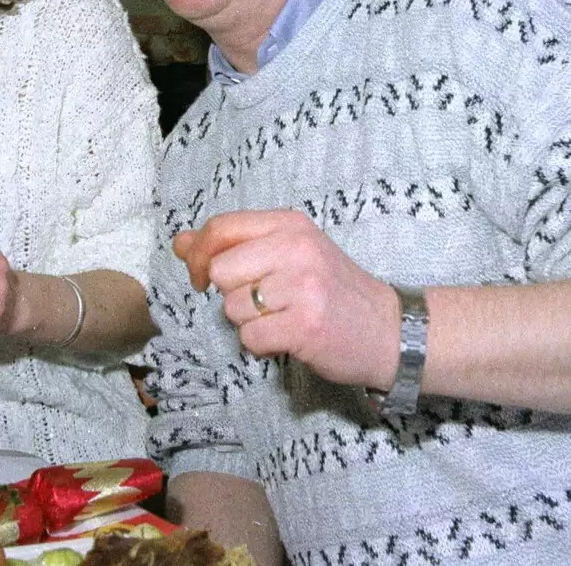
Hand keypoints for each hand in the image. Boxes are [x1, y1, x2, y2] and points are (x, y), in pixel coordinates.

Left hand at [174, 209, 401, 390]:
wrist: (390, 330)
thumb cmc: (332, 291)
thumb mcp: (288, 254)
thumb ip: (236, 247)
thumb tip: (181, 243)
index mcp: (291, 224)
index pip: (221, 227)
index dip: (199, 254)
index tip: (202, 276)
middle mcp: (297, 248)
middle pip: (220, 271)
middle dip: (231, 295)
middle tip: (263, 303)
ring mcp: (303, 287)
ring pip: (232, 308)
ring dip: (249, 323)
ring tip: (283, 320)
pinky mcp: (305, 326)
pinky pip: (250, 338)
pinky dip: (262, 346)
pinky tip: (288, 339)